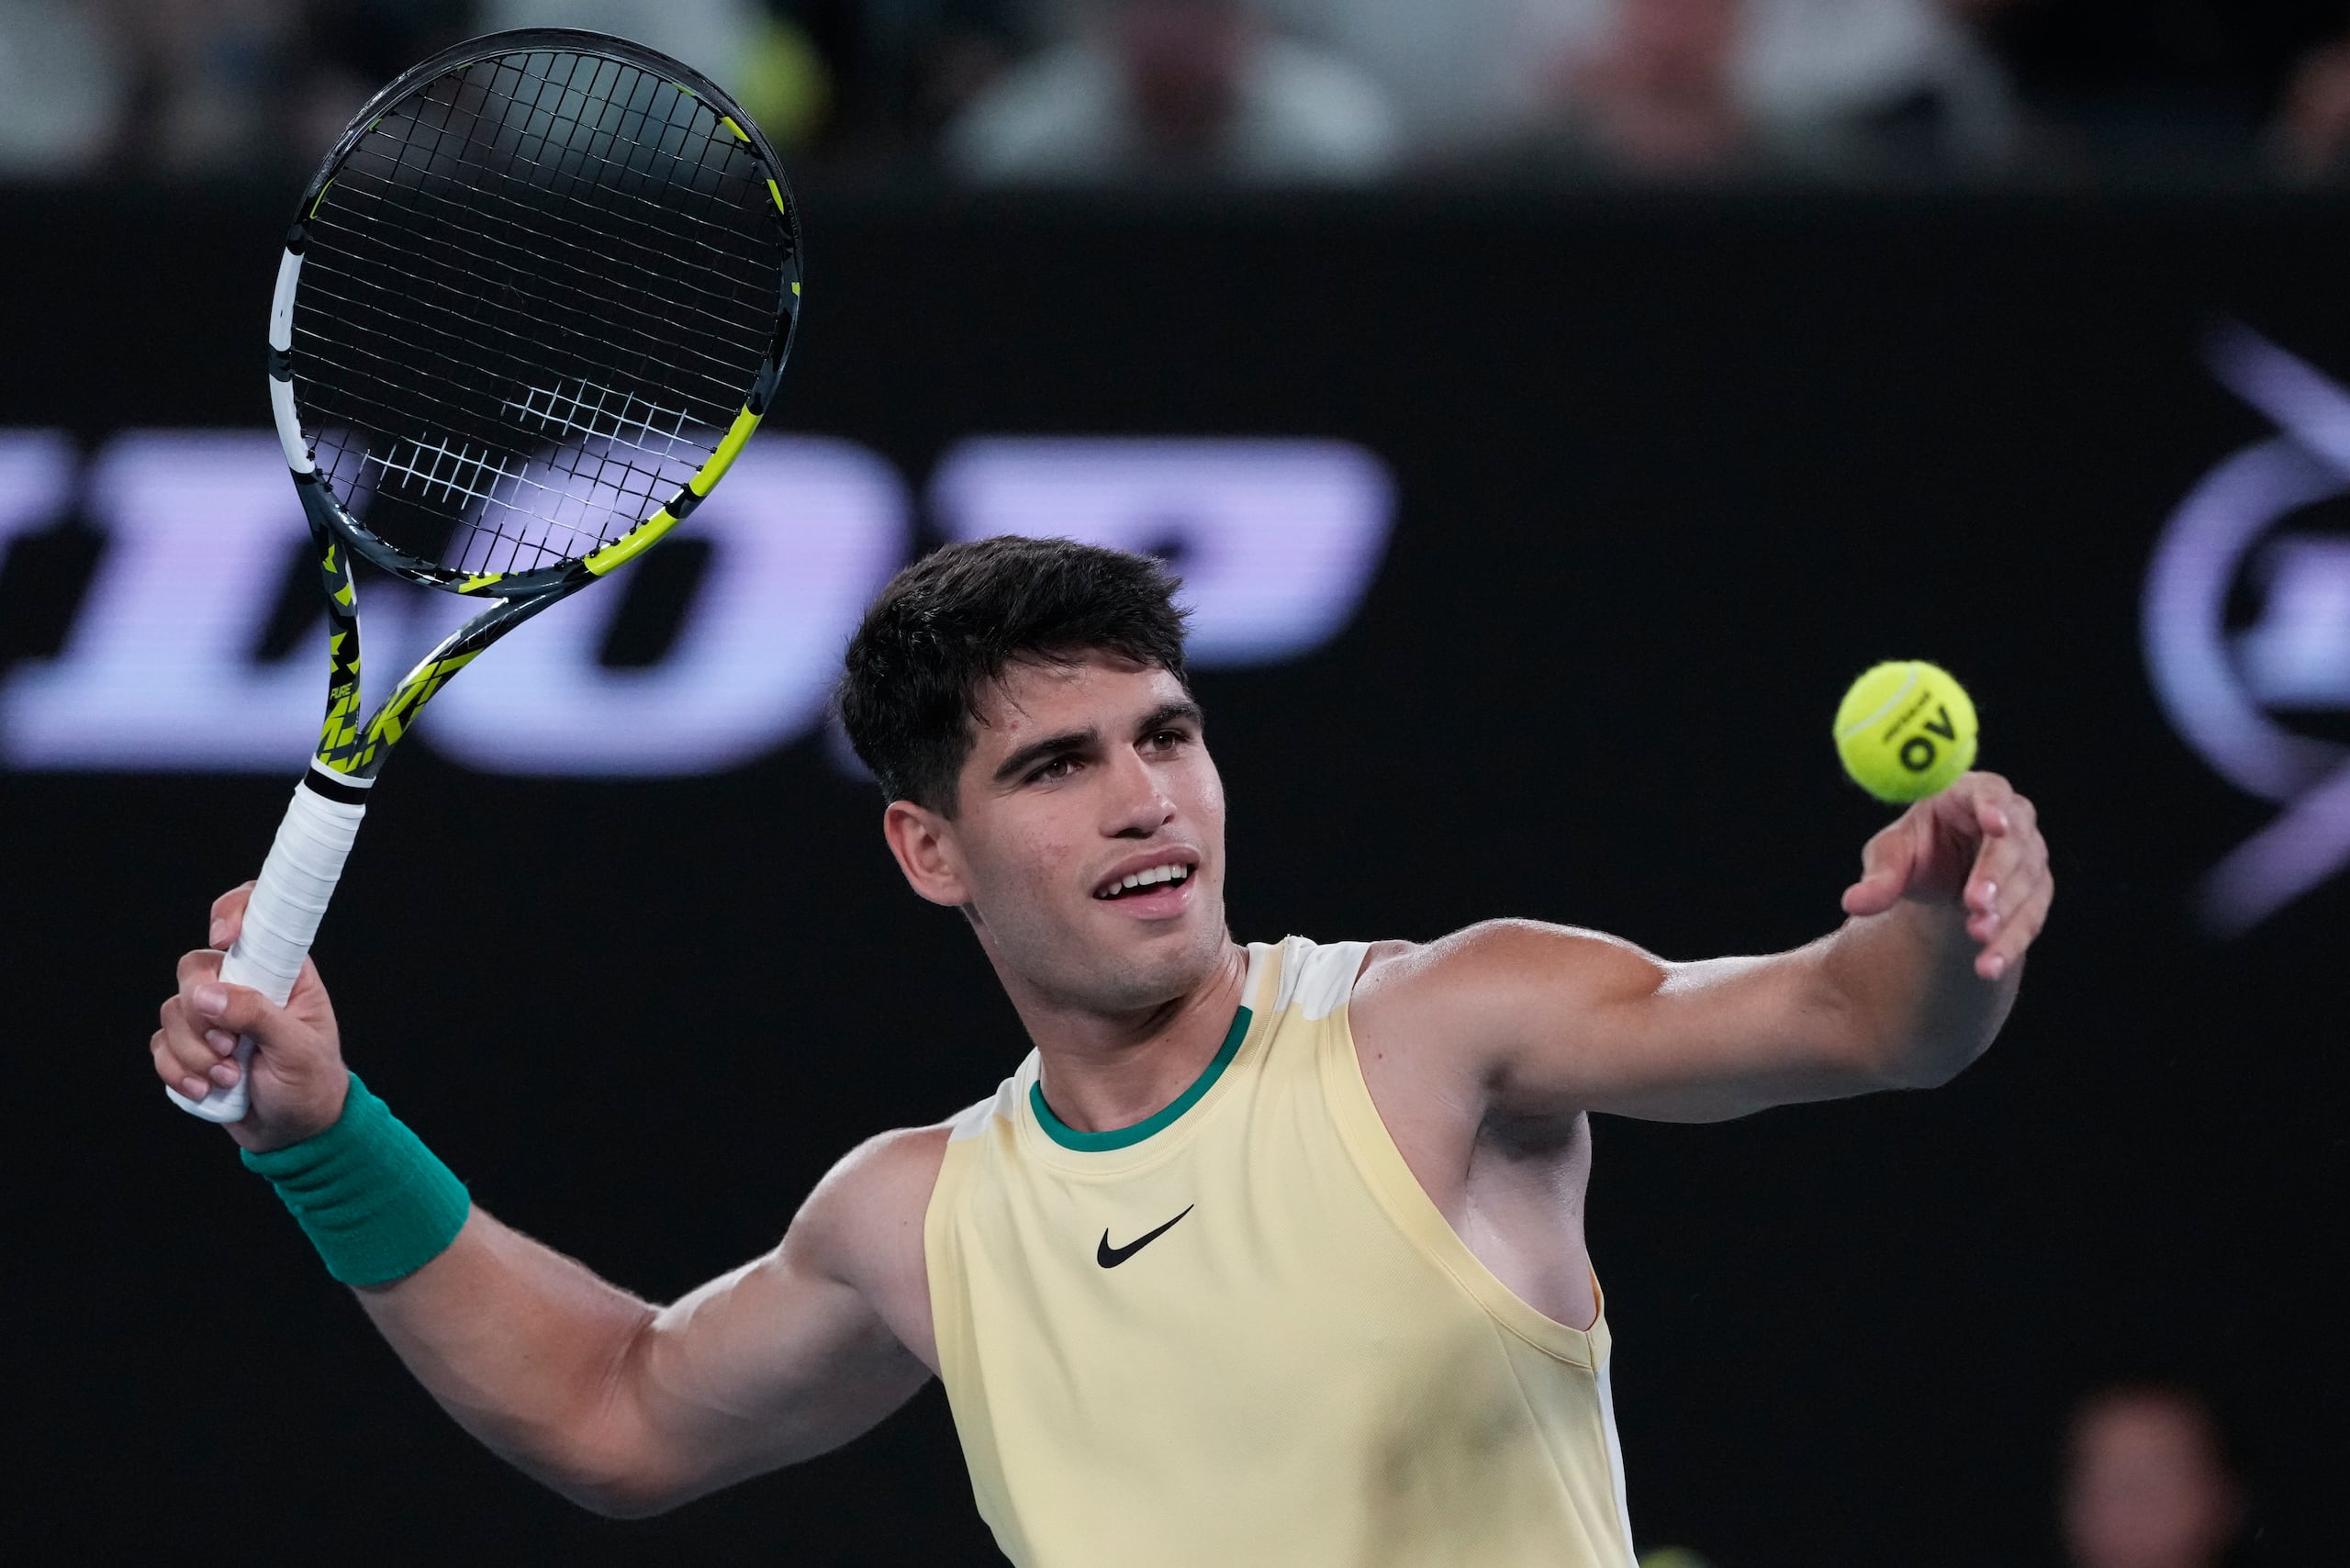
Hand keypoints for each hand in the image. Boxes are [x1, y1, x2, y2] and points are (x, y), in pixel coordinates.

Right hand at [150, 883, 348, 1151]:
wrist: (294, 1132)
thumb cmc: (310, 1083)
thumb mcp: (298, 1048)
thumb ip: (257, 1015)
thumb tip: (208, 995)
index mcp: (281, 972)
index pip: (255, 918)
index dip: (232, 912)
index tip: (223, 938)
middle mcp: (243, 985)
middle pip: (194, 968)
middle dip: (202, 1013)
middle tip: (231, 1047)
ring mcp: (213, 1016)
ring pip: (173, 1011)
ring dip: (196, 1053)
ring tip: (231, 1078)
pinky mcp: (190, 1046)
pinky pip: (161, 1045)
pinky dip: (178, 1071)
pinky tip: (207, 1090)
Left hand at [1840, 771, 2051, 981]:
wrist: (1941, 883)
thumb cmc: (1916, 852)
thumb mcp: (1891, 855)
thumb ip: (1879, 876)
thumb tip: (1854, 903)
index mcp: (1971, 794)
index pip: (1990, 791)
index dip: (1994, 806)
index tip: (1994, 825)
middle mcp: (2012, 820)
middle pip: (2013, 843)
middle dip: (1996, 875)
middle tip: (1975, 903)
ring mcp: (2030, 857)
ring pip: (2026, 884)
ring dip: (2004, 913)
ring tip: (1977, 935)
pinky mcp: (2036, 892)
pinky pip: (2029, 918)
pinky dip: (2010, 943)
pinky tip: (1989, 965)